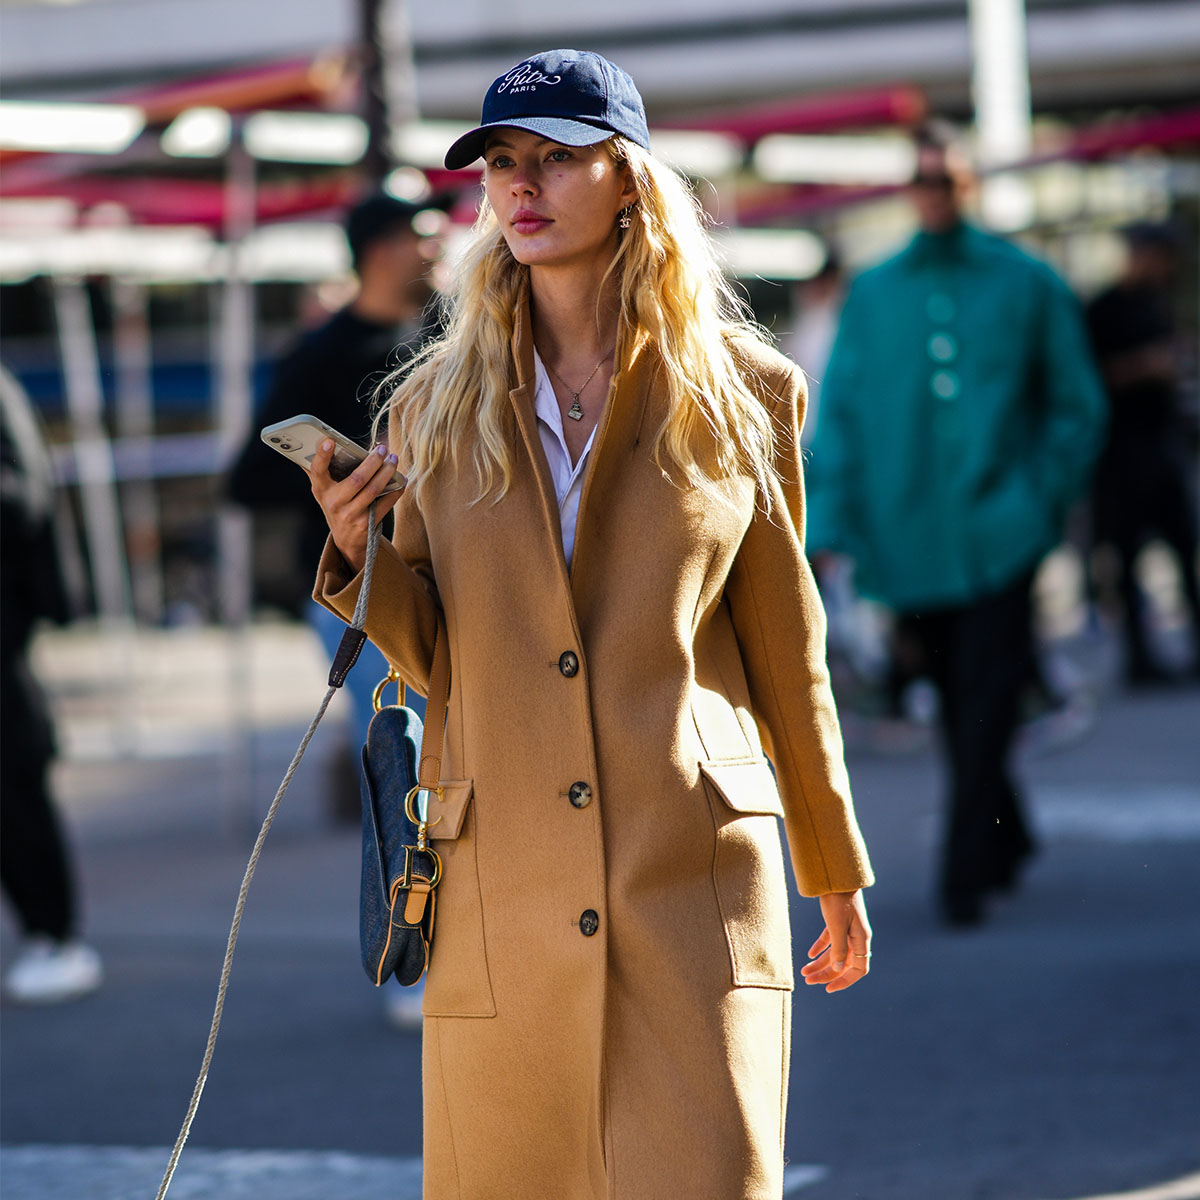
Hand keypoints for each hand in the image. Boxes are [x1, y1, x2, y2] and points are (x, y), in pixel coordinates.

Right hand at [309, 440, 403, 573]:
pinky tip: (402, 480)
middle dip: (373, 462)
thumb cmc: (337, 505)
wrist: (346, 540)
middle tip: (383, 449)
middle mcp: (334, 503)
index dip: (322, 456)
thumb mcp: (326, 491)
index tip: (330, 441)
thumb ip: (325, 470)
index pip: (317, 470)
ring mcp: (350, 515)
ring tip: (394, 459)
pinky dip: (396, 490)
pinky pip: (385, 503)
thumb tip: (329, 441)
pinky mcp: (366, 524)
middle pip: (357, 479)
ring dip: (387, 472)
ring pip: (373, 489)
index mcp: (321, 489)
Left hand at [800, 889, 871, 993]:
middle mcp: (856, 937)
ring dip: (820, 963)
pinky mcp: (837, 920)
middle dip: (826, 974)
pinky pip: (829, 940)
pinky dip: (819, 948)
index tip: (829, 988)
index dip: (845, 981)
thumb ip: (839, 948)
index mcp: (861, 940)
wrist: (835, 876)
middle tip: (807, 980)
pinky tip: (809, 955)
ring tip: (803, 971)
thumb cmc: (839, 900)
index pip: (858, 970)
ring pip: (834, 953)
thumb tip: (838, 969)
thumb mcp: (837, 925)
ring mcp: (847, 929)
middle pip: (843, 963)